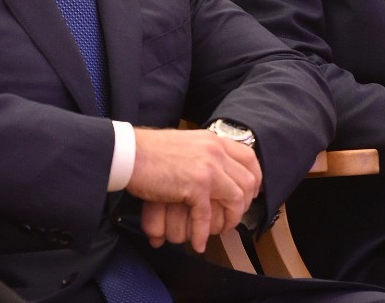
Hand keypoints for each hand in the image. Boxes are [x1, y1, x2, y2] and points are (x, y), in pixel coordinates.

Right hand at [126, 128, 261, 252]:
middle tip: (235, 216)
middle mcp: (216, 151)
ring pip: (235, 198)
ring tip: (219, 231)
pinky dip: (202, 233)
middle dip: (245, 203)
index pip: (249, 157)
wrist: (129, 153)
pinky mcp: (195, 185)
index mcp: (214, 140)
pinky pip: (206, 215)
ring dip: (230, 219)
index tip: (251, 193)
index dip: (255, 177)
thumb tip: (214, 169)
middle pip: (247, 180)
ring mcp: (208, 168)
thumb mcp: (187, 144)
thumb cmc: (150, 151)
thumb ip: (204, 153)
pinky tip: (197, 243)